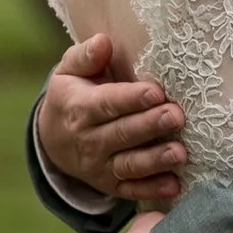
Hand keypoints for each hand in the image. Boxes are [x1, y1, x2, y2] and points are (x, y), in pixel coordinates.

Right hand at [37, 34, 187, 203]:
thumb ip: (85, 56)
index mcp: (79, 108)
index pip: (106, 103)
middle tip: (177, 116)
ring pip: (128, 165)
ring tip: (180, 153)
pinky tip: (174, 185)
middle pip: (121, 134)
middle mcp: (88, 140)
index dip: (130, 99)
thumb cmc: (71, 96)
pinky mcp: (110, 185)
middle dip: (149, 126)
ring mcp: (99, 166)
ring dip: (155, 161)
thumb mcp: (68, 71)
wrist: (52, 140)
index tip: (155, 91)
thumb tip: (103, 41)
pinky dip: (152, 190)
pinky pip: (131, 190)